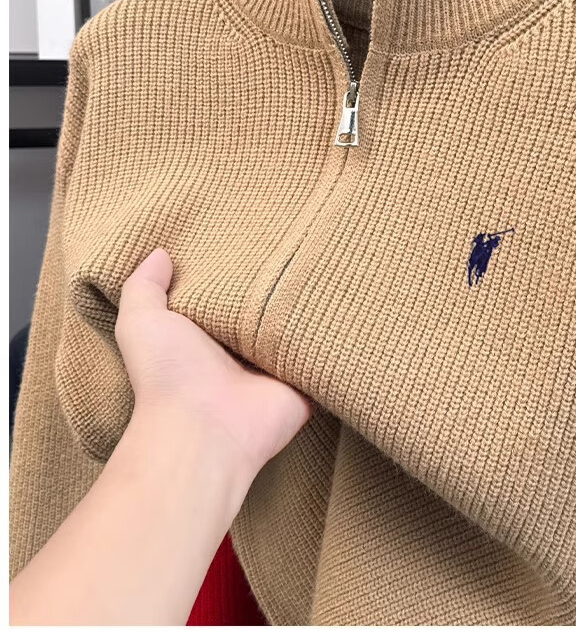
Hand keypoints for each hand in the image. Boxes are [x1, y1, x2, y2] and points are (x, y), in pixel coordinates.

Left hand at [115, 248, 311, 483]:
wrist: (205, 429)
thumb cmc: (168, 375)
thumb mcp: (142, 321)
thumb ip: (144, 285)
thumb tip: (160, 252)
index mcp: (206, 335)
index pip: (226, 294)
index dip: (234, 266)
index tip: (249, 232)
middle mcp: (241, 350)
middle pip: (264, 306)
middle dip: (276, 279)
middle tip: (294, 236)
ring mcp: (275, 365)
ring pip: (297, 324)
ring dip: (309, 302)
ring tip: (326, 258)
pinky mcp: (305, 378)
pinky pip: (325, 349)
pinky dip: (334, 331)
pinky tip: (347, 298)